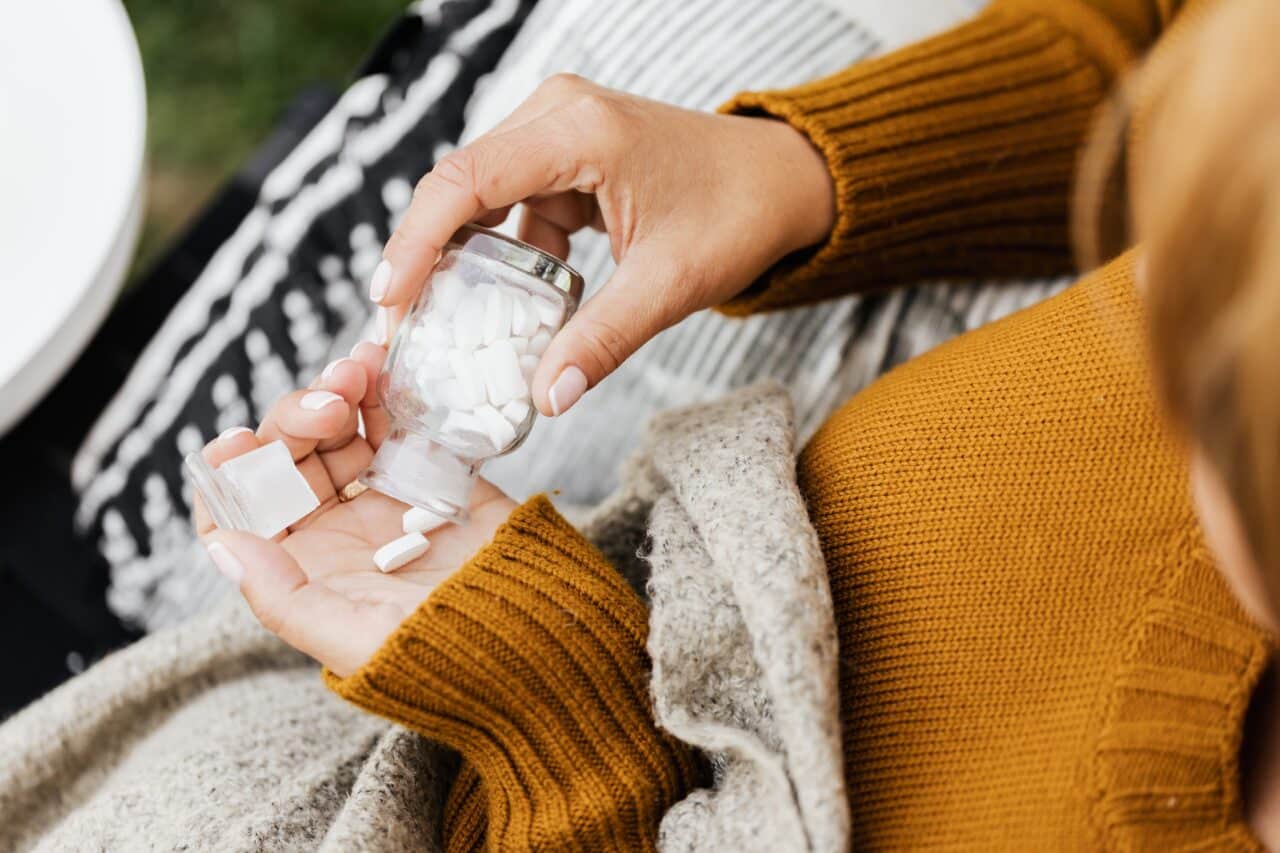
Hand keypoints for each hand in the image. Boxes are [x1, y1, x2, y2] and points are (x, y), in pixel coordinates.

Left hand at [195, 342, 516, 675]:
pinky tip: (383, 366)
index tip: (237, 441)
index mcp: (305, 570)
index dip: (230, 476)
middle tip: (331, 399)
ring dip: (338, 392)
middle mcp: (336, 530)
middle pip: (290, 458)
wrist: (536, 637)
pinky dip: (387, 390)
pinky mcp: (432, 472)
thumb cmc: (443, 655)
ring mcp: (384, 497)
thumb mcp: (351, 640)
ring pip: (340, 431)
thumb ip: (282, 597)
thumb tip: (224, 547)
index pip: (243, 514)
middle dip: (298, 417)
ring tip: (359, 368)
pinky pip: (399, 422)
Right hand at [372, 74, 834, 415]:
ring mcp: (559, 128)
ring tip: (440, 325)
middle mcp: (558, 113)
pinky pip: (513, 204)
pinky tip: (501, 304)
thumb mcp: (670, 285)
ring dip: (464, 259)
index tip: (390, 301)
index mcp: (580, 130)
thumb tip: (545, 398)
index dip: (416, 241)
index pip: (466, 181)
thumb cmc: (738, 215)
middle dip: (428, 257)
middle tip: (401, 327)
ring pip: (481, 196)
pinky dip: (504, 254)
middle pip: (460, 184)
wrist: (783, 180)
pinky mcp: (566, 153)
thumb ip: (603, 340)